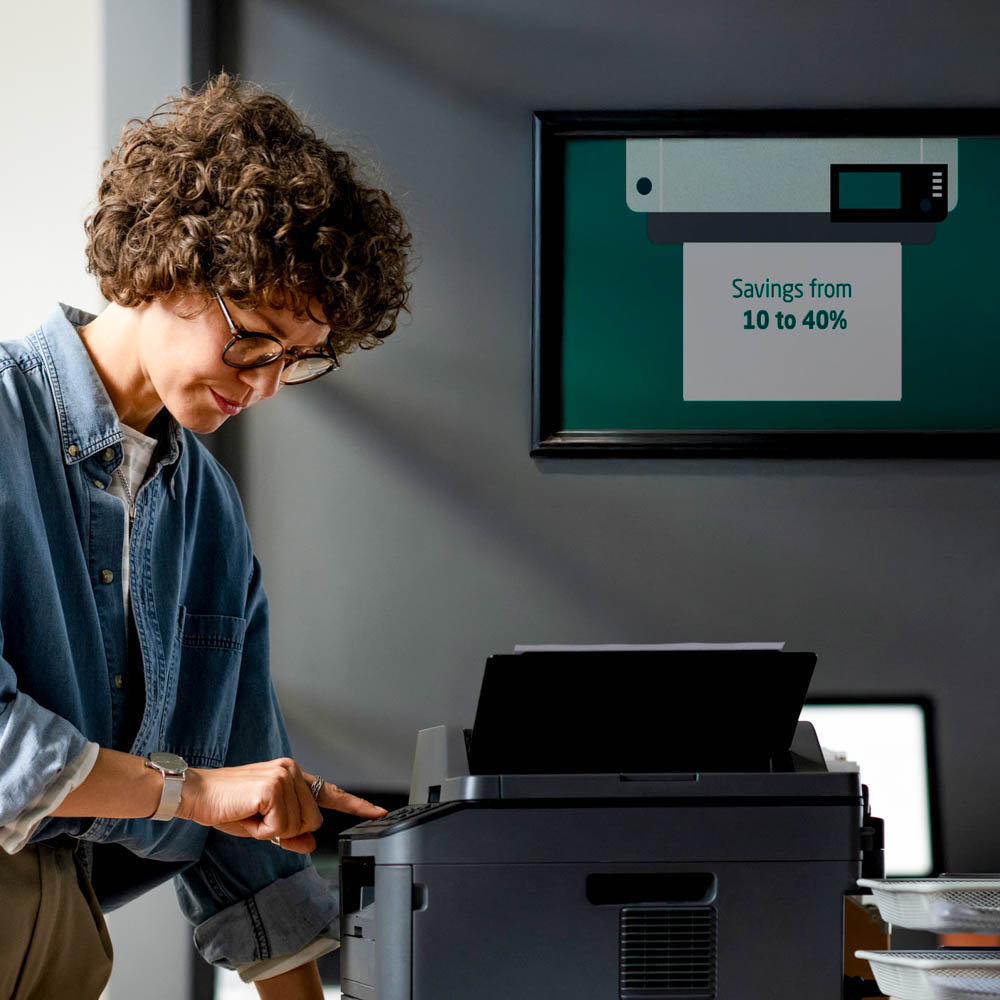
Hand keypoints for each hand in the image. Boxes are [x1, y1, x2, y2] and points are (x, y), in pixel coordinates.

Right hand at [176, 757, 387, 852]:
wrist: (195, 793)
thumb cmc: (225, 806)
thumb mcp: (262, 825)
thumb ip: (289, 833)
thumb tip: (311, 843)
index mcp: (292, 776)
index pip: (330, 793)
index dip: (356, 805)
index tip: (380, 812)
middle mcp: (293, 771)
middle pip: (312, 820)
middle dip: (285, 830)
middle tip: (257, 818)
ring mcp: (285, 776)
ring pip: (297, 826)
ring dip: (270, 830)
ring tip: (250, 814)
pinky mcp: (274, 786)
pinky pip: (280, 827)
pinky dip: (262, 831)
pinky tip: (247, 814)